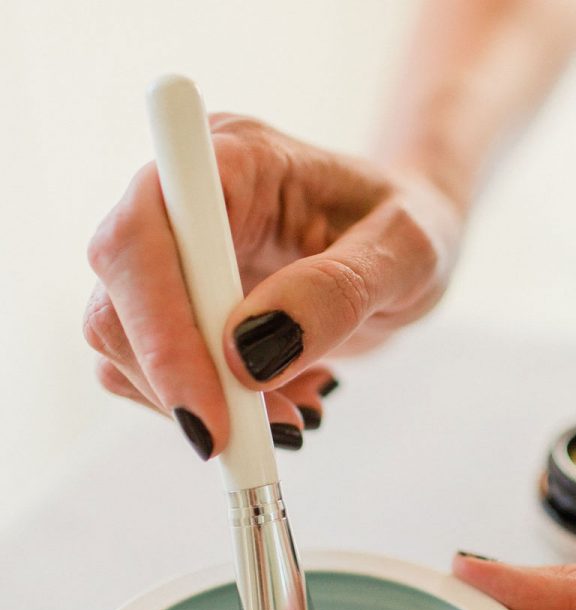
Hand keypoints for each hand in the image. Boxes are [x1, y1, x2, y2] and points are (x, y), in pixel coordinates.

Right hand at [83, 114, 461, 454]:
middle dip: (184, 385)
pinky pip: (151, 378)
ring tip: (291, 411)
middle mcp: (180, 205)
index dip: (160, 328)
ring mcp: (168, 262)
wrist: (398, 246)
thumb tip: (244, 355)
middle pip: (115, 303)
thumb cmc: (406, 229)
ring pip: (121, 350)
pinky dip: (209, 410)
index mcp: (231, 161)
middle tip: (274, 428)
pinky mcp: (172, 313)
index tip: (212, 409)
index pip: (143, 235)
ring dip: (200, 405)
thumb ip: (336, 293)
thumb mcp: (407, 252)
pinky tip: (277, 402)